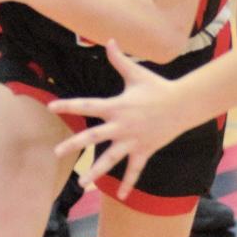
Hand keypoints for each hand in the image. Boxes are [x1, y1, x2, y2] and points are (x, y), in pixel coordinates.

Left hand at [49, 40, 188, 199]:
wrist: (184, 104)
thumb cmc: (158, 87)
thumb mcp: (137, 73)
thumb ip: (119, 60)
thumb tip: (110, 39)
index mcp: (116, 106)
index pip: (88, 105)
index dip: (69, 105)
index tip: (52, 107)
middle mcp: (122, 125)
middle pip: (94, 137)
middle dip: (74, 145)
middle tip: (56, 153)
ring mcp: (133, 140)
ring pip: (111, 159)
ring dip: (96, 172)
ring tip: (82, 184)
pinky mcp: (145, 150)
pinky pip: (135, 169)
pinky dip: (128, 183)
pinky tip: (120, 196)